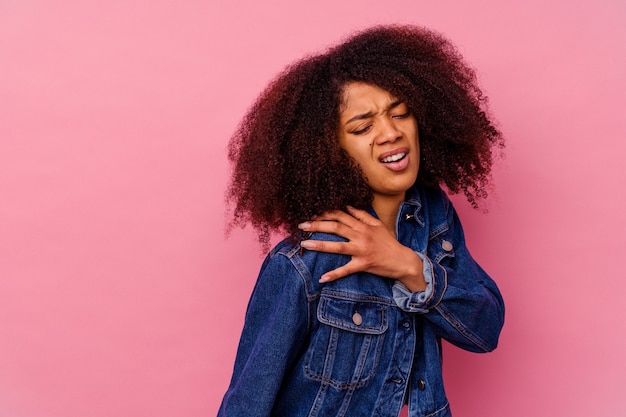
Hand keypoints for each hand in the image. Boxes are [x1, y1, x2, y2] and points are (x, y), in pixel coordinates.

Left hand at [298, 206, 425, 290]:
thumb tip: (347, 206)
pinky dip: (334, 274)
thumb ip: (362, 215)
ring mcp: (362, 250)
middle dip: (317, 225)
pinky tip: (322, 278)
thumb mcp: (377, 225)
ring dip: (320, 245)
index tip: (311, 213)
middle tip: (301, 226)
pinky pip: (346, 270)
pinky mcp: (363, 264)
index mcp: (363, 225)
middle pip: (336, 228)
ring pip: (337, 246)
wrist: (403, 260)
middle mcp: (361, 236)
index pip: (341, 216)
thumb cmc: (389, 242)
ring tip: (304, 244)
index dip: (325, 213)